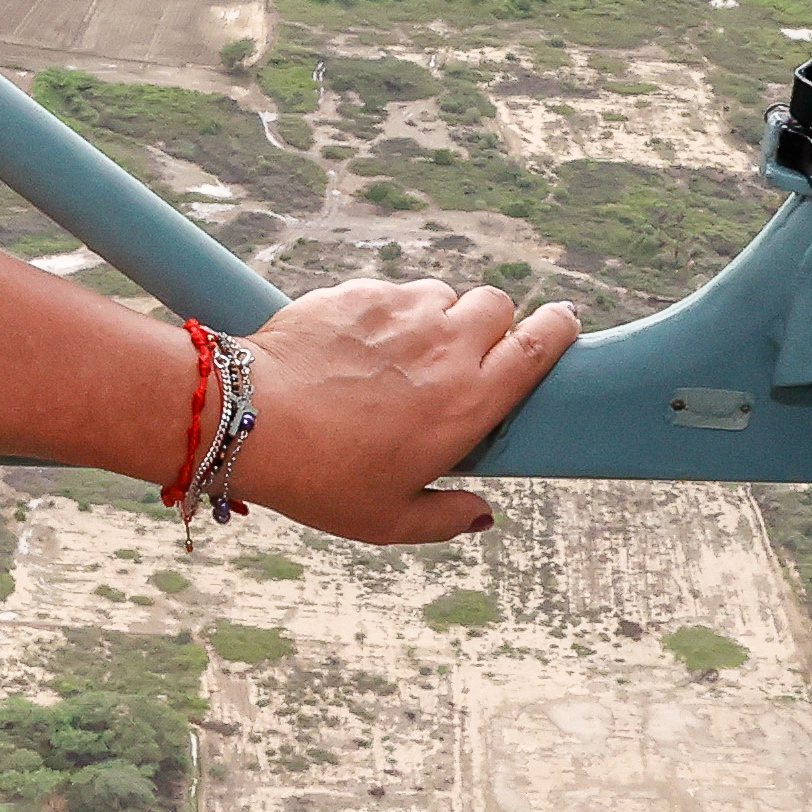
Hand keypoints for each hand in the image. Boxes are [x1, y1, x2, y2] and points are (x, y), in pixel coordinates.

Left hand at [219, 277, 578, 543]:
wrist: (251, 420)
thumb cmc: (322, 477)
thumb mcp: (388, 519)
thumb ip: (445, 517)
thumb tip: (483, 515)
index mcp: (470, 400)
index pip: (540, 344)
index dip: (558, 328)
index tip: (561, 325)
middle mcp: (447, 346)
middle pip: (498, 305)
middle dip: (491, 324)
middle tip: (462, 357)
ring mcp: (402, 312)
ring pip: (443, 293)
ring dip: (436, 317)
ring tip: (401, 356)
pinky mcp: (360, 292)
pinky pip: (392, 292)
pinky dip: (388, 312)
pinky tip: (358, 347)